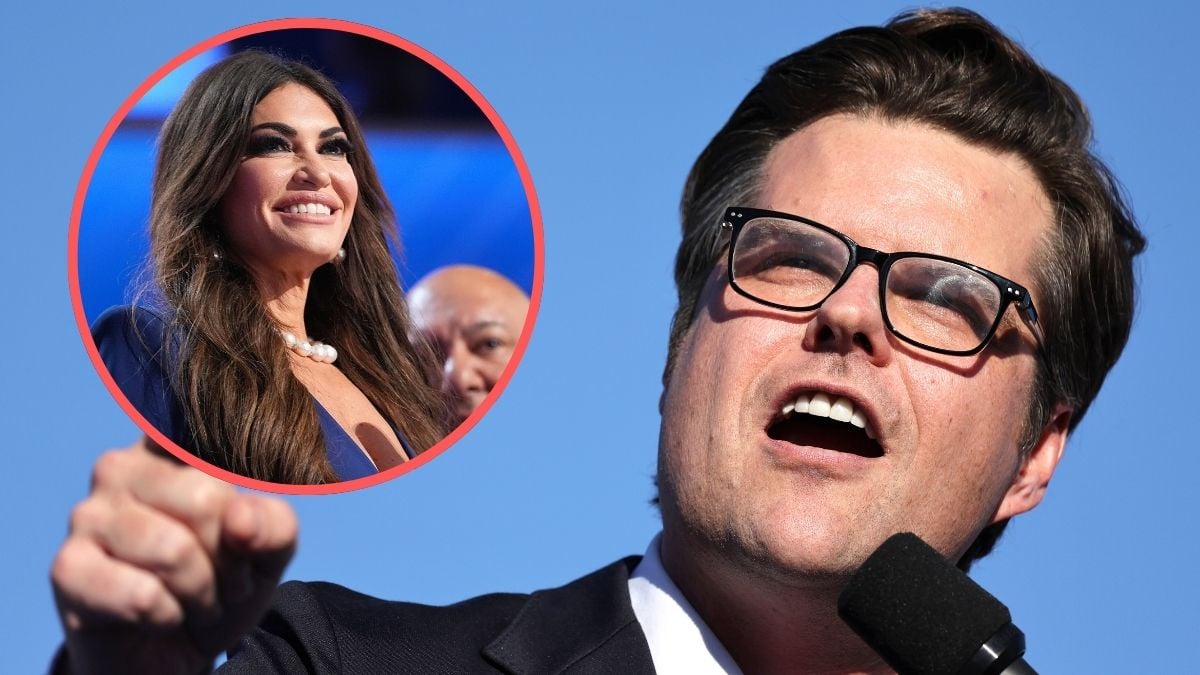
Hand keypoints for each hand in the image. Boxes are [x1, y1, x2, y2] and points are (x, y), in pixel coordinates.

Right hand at [51, 439, 297, 674]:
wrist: (174, 651)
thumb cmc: (220, 582)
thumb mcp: (266, 552)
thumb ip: (273, 524)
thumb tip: (241, 516)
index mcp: (173, 447)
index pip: (227, 451)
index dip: (251, 506)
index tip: (248, 533)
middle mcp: (123, 466)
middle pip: (207, 500)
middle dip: (229, 558)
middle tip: (224, 580)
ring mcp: (88, 514)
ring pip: (174, 550)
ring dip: (201, 593)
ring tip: (197, 600)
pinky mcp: (68, 566)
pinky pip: (142, 595)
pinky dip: (167, 617)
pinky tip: (160, 616)